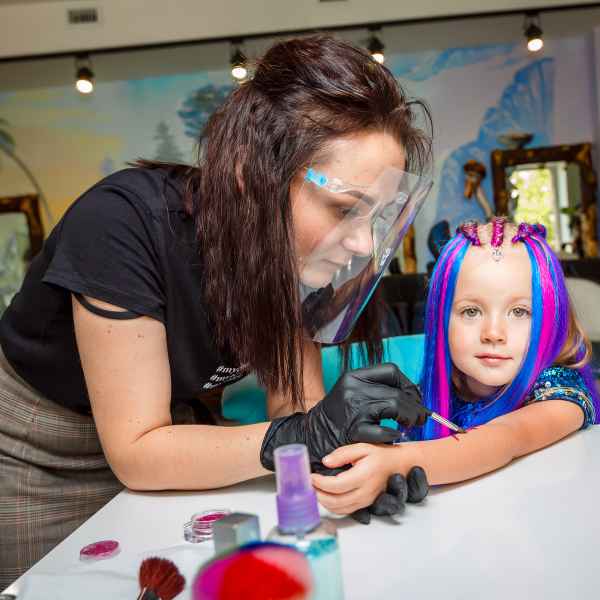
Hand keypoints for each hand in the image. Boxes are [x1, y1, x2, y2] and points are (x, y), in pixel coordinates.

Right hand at [260, 364, 427, 471]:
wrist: (311, 436)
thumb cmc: (336, 416)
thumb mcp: (351, 392)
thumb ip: (375, 389)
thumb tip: (412, 393)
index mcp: (353, 376)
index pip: (391, 370)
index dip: (408, 384)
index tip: (414, 397)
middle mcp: (353, 389)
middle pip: (397, 391)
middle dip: (415, 405)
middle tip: (421, 417)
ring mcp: (353, 409)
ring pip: (395, 406)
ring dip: (410, 417)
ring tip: (412, 425)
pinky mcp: (354, 430)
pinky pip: (384, 430)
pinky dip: (394, 434)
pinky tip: (394, 436)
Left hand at [311, 443, 428, 518]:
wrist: (400, 465)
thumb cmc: (381, 454)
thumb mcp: (362, 446)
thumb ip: (343, 453)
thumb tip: (326, 462)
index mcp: (364, 475)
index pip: (336, 485)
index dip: (320, 483)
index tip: (311, 476)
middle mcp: (366, 491)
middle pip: (336, 501)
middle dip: (318, 495)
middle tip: (308, 485)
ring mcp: (366, 500)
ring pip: (340, 509)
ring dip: (324, 502)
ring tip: (314, 490)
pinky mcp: (366, 504)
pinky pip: (347, 510)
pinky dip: (333, 506)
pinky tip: (326, 497)